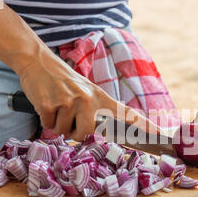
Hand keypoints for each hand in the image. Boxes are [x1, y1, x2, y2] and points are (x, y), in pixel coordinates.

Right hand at [16, 48, 156, 140]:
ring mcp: (70, 102)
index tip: (160, 135)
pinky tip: (47, 103)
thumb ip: (96, 110)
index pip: (126, 113)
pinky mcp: (51, 105)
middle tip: (69, 116)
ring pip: (64, 132)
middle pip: (85, 135)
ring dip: (58, 123)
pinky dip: (45, 118)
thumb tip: (98, 134)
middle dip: (74, 132)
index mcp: (101, 97)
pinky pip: (49, 125)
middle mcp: (89, 100)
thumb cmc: (63, 80)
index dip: (143, 125)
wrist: (38, 61)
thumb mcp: (86, 91)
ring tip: (57, 104)